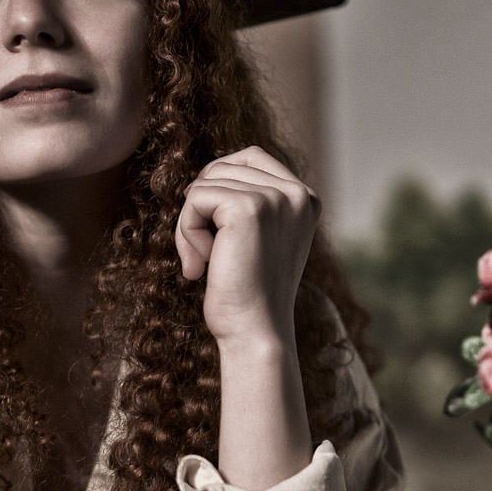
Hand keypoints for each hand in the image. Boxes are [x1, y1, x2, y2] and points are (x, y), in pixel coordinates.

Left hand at [174, 146, 318, 345]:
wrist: (255, 333)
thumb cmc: (248, 295)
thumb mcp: (258, 240)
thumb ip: (248, 203)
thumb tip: (203, 175)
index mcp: (305, 199)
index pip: (250, 157)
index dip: (217, 182)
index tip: (211, 228)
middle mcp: (297, 193)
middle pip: (224, 167)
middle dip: (201, 208)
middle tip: (203, 255)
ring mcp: (275, 199)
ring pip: (205, 183)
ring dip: (190, 224)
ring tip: (202, 262)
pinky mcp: (248, 209)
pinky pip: (195, 199)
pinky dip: (186, 232)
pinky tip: (200, 265)